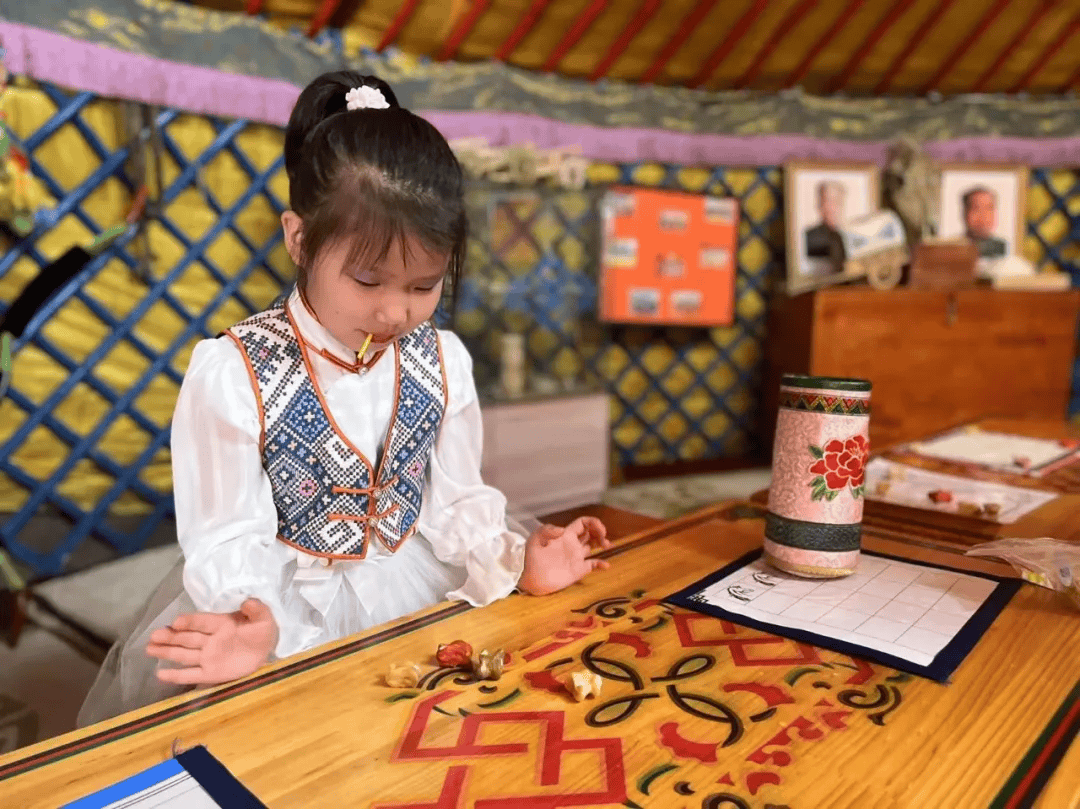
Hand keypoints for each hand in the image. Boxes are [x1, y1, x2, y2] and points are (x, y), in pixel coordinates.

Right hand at [146, 598, 277, 685]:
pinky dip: (176, 676)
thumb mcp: (264, 618)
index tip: (176, 622)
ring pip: (184, 654)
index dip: (190, 622)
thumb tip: (248, 602)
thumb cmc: (263, 631)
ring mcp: (209, 657)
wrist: (267, 651)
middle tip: (154, 636)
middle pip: (187, 638)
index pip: (202, 622)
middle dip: (171, 637)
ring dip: (167, 652)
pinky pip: (191, 675)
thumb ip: (256, 609)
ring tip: (149, 649)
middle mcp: (210, 640)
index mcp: (221, 624)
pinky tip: (160, 674)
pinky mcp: (211, 674)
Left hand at [519, 516, 612, 595]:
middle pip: (590, 534)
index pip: (583, 523)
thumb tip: (563, 530)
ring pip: (592, 548)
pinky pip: (591, 566)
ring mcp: (575, 558)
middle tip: (604, 539)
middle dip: (600, 532)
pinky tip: (606, 565)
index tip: (600, 529)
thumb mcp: (535, 539)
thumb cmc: (530, 556)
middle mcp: (572, 545)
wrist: (528, 577)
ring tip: (607, 546)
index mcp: (565, 535)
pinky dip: (600, 565)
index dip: (593, 523)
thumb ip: (547, 531)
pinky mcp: (577, 571)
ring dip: (602, 544)